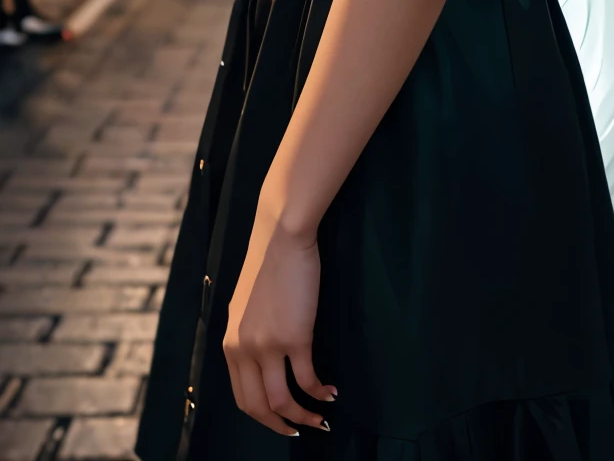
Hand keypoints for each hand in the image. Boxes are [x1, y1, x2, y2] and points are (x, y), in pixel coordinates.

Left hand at [223, 205, 335, 435]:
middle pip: (258, 406)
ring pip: (282, 401)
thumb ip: (248, 335)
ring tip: (320, 418)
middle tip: (301, 428)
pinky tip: (331, 392)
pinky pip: (307, 378)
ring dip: (303, 416)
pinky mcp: (295, 336)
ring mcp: (268, 344)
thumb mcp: (246, 306)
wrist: (282, 236)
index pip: (241, 397)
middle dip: (281, 425)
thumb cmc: (268, 265)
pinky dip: (320, 392)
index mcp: (230, 343)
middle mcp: (243, 348)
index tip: (282, 420)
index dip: (263, 416)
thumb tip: (262, 361)